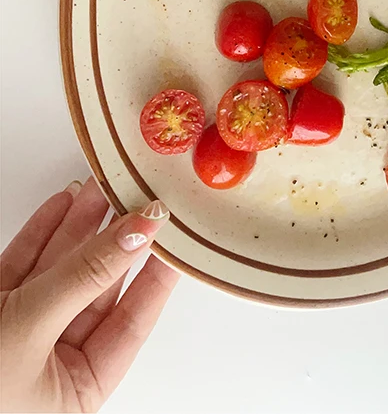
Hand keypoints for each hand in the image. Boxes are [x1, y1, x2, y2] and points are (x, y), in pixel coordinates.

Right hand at [1, 178, 177, 412]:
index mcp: (76, 393)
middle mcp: (51, 366)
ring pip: (60, 271)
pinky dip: (42, 233)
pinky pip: (23, 268)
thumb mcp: (30, 331)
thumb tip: (142, 230)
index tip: (177, 230)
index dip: (157, 271)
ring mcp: (19, 337)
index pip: (133, 320)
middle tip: (140, 194)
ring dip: (81, 226)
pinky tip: (65, 203)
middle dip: (115, 237)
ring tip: (107, 185)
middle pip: (97, 288)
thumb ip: (86, 276)